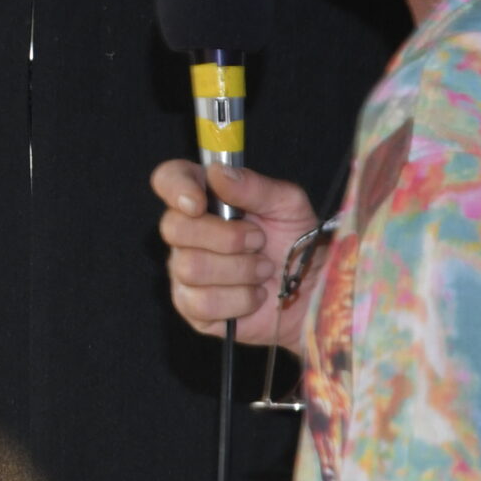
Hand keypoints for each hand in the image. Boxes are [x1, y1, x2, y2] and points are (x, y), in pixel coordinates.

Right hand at [152, 160, 320, 354]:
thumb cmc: (298, 243)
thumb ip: (254, 186)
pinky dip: (240, 299)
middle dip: (226, 237)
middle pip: (174, 227)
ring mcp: (185, 271)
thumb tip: (218, 173)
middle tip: (259, 241)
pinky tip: (255, 295)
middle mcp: (188, 233)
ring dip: (240, 270)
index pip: (168, 179)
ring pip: (190, 267)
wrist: (312, 292)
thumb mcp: (288, 205)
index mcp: (206, 198)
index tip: (198, 202)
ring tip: (264, 269)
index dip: (175, 187)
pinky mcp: (192, 308)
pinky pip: (202, 303)